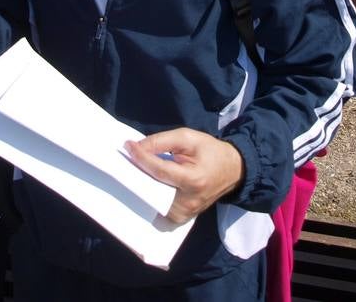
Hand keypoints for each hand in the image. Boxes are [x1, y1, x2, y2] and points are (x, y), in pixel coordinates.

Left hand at [124, 128, 244, 223]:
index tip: (127, 146)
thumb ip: (162, 141)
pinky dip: (149, 199)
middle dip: (136, 176)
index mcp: (193, 180)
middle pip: (153, 190)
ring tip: (130, 174)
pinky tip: (141, 187)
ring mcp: (184, 214)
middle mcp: (188, 202)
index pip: (160, 171)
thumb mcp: (189, 138)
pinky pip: (159, 210)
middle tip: (123, 163)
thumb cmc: (210, 151)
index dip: (141, 158)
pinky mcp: (182, 218)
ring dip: (140, 188)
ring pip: (153, 202)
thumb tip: (139, 147)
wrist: (233, 170)